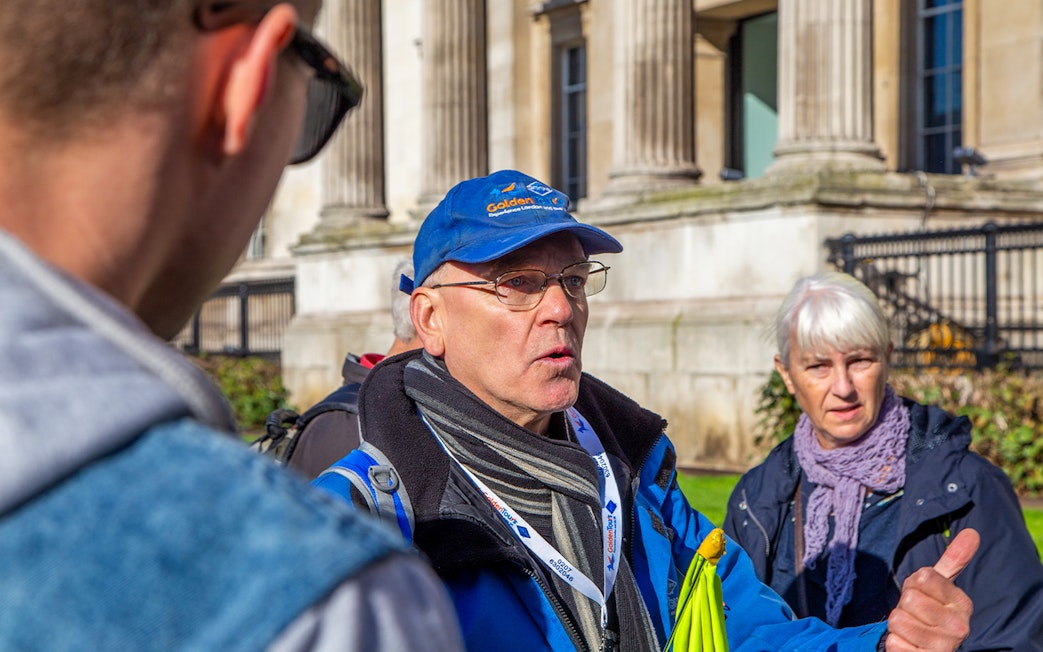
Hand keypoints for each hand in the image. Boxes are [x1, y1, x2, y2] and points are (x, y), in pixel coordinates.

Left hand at [884, 528, 978, 650]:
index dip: (914, 583)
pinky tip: (910, 647)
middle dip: (904, 605)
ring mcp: (944, 646)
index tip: (923, 593)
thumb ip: (953, 560)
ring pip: (897, 620)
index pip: (923, 576)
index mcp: (962, 603)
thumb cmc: (930, 611)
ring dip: (898, 625)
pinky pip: (893, 643)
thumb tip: (972, 532)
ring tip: (912, 630)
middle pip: (909, 598)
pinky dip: (896, 644)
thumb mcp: (940, 586)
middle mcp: (959, 627)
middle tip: (915, 614)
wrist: (928, 650)